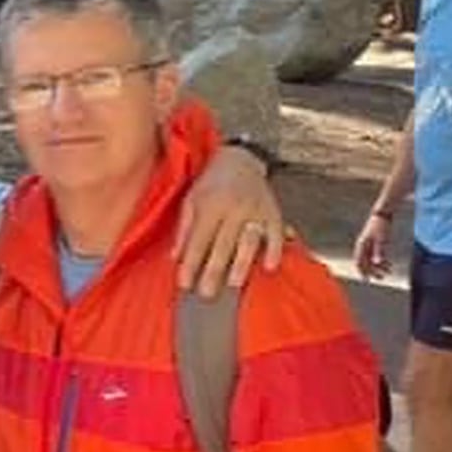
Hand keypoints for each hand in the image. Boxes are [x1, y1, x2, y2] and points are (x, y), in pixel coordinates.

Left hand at [175, 147, 286, 296]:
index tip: (184, 284)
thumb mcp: (190, 200)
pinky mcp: (273, 211)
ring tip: (233, 284)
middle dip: (213, 271)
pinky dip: (274, 250)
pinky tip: (269, 267)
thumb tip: (175, 258)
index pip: (198, 240)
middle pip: (222, 245)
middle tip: (206, 293)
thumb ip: (184, 229)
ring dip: (241, 264)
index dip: (191, 263)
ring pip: (248, 242)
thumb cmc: (210, 184)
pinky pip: (276, 233)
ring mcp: (255, 210)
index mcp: (209, 205)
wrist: (239, 159)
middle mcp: (233, 208)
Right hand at [353, 209, 392, 278]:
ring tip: (389, 273)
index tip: (367, 280)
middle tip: (381, 278)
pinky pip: (377, 256)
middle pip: (365, 263)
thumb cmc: (381, 225)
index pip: (358, 262)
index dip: (362, 272)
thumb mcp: (381, 239)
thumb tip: (377, 263)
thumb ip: (379, 251)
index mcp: (361, 245)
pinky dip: (382, 262)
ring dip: (379, 268)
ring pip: (372, 261)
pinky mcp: (375, 244)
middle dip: (373, 272)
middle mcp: (363, 247)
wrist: (383, 214)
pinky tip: (389, 266)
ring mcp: (368, 246)